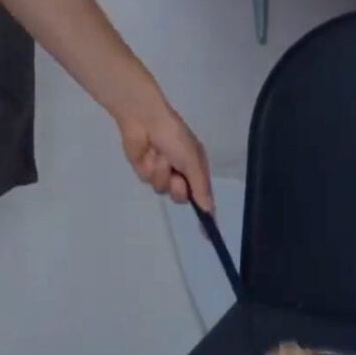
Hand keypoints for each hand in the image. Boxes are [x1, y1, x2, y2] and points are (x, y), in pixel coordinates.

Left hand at [117, 95, 213, 212]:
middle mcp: (181, 173)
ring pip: (164, 191)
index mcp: (197, 168)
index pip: (203, 196)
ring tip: (160, 159)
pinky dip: (151, 170)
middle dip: (179, 190)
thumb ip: (201, 188)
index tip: (207, 233)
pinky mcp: (146, 172)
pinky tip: (150, 156)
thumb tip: (209, 210)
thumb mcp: (193, 161)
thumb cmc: (174, 137)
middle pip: (182, 198)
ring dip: (163, 176)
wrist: (146, 120)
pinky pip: (150, 182)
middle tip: (176, 178)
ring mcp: (162, 173)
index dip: (205, 213)